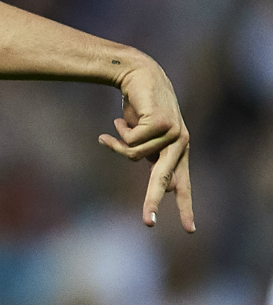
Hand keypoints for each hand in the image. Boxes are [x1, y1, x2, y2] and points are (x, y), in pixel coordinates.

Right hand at [97, 59, 194, 232]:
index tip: (190, 230)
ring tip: (114, 129)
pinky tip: (119, 119)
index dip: (184, 206)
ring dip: (117, 144)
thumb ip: (149, 153)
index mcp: (178, 150)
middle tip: (148, 223)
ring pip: (134, 156)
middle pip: (164, 179)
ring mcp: (174, 133)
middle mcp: (181, 143)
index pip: (183, 183)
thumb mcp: (143, 133)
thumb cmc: (138, 105)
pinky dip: (118, 133)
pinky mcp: (162, 124)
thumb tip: (163, 183)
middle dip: (153, 201)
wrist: (138, 74)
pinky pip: (130, 142)